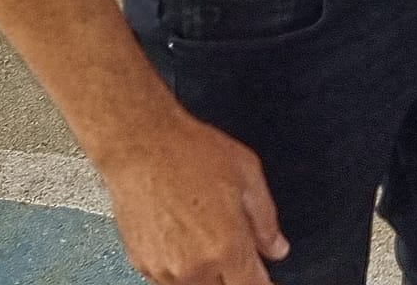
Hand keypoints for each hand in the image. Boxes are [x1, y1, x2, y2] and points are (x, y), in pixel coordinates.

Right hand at [101, 108, 288, 284]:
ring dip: (205, 271)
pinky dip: (180, 265)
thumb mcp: (247, 175)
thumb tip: (277, 248)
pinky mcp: (141, 264)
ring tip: (201, 230)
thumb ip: (266, 220)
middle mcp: (194, 267)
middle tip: (230, 243)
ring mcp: (164, 269)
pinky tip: (180, 233)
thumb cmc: (189, 152)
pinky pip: (169, 278)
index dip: (262, 282)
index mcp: (226, 247)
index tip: (262, 276)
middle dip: (232, 274)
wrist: (140, 145)